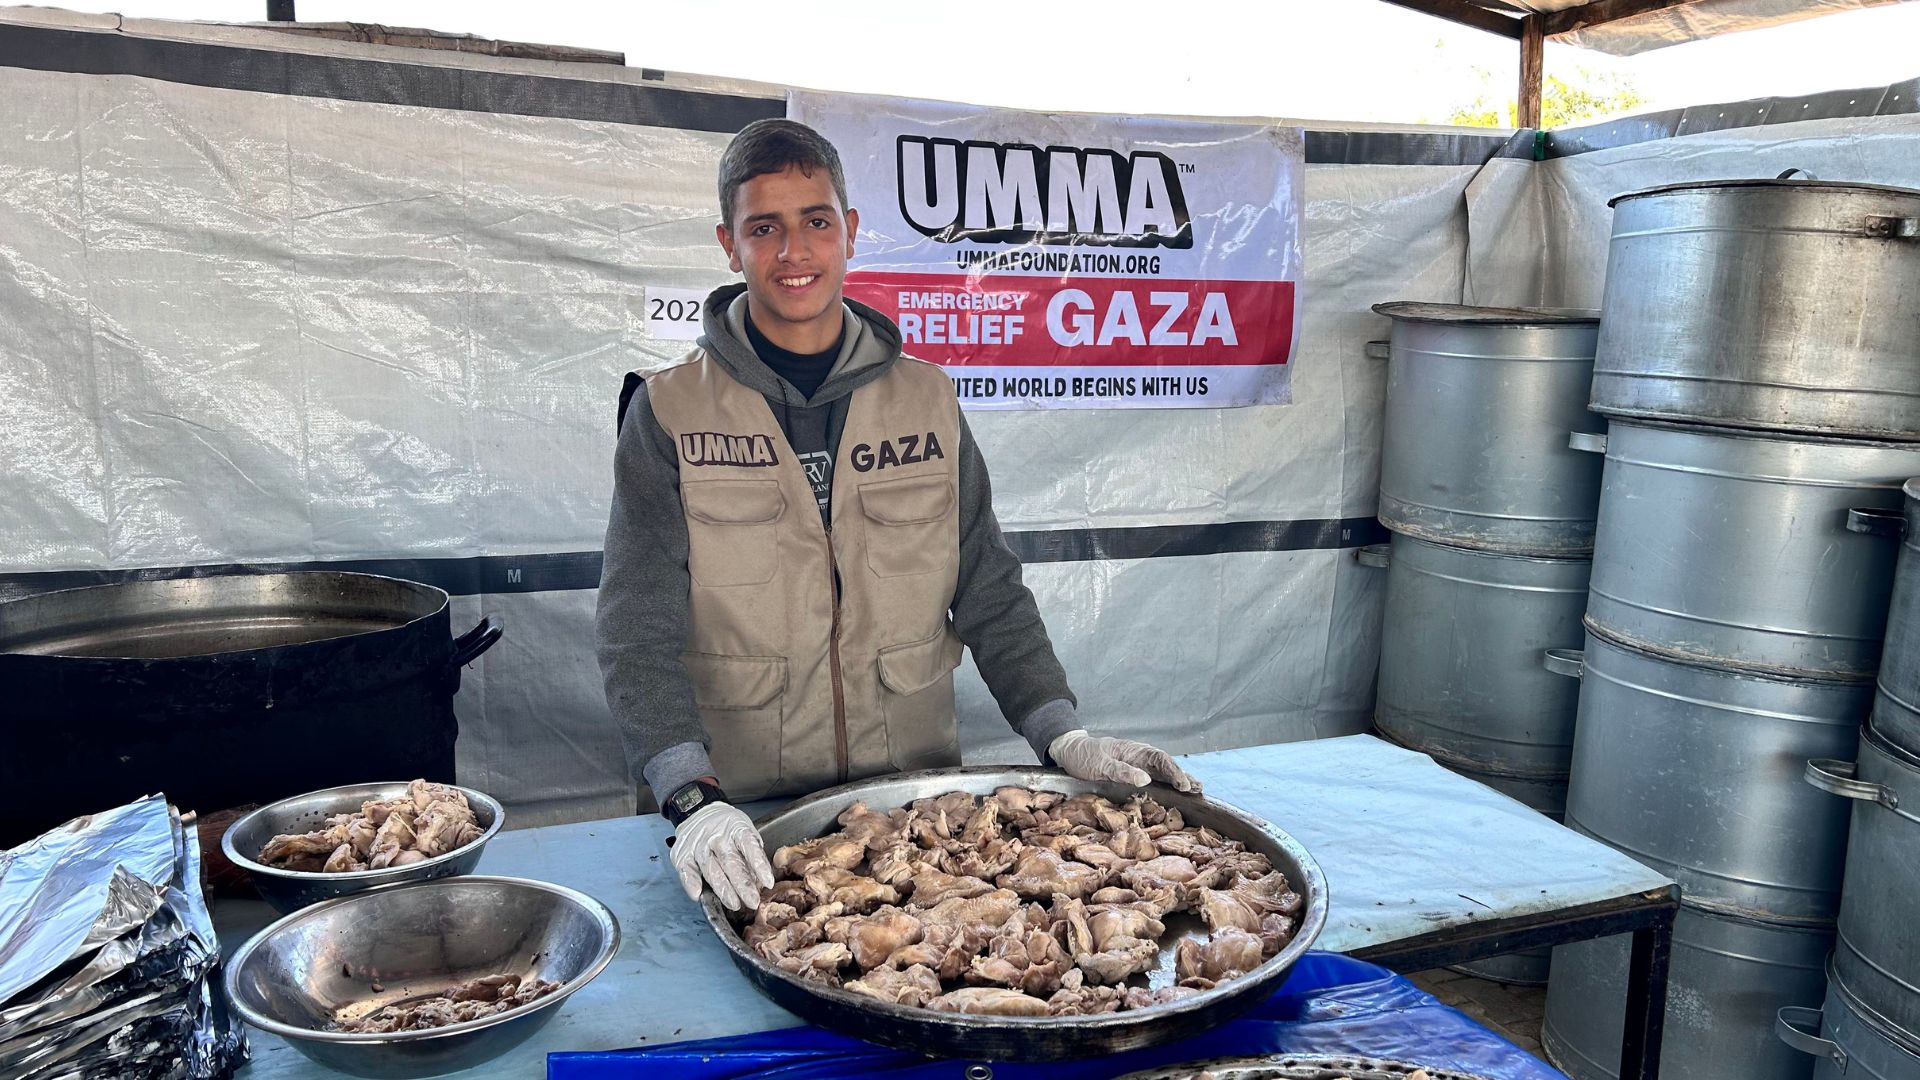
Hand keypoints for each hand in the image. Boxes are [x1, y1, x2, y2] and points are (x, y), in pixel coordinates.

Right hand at [670, 802, 773, 910]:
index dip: (759, 865)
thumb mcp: (745, 832)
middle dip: (742, 885)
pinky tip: (697, 894)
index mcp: (736, 828)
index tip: (768, 882)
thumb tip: (759, 882)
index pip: (749, 846)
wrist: (698, 811)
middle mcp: (717, 836)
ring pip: (711, 869)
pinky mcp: (683, 854)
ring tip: (734, 904)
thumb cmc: (727, 828)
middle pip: (730, 862)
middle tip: (752, 902)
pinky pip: (687, 870)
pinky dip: (691, 882)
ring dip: (723, 889)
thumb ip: (751, 855)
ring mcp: (698, 845)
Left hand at [1048, 729, 1199, 792]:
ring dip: (1179, 781)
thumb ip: (1122, 770)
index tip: (1183, 784)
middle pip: (1166, 765)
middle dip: (1183, 776)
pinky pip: (1154, 780)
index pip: (1160, 758)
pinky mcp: (1132, 775)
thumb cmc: (1084, 756)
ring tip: (1196, 790)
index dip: (1174, 771)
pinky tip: (1176, 793)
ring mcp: (1137, 766)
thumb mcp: (1099, 764)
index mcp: (1134, 750)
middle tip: (1198, 789)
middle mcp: (1139, 757)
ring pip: (1163, 773)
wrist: (1070, 752)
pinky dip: (1167, 786)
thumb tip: (1146, 779)